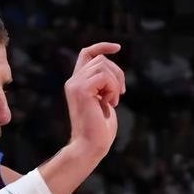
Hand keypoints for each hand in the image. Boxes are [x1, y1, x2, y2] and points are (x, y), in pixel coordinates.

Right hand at [64, 43, 125, 160]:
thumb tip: (115, 74)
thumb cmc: (100, 131)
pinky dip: (112, 89)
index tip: (118, 47)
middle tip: (120, 94)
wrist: (91, 146)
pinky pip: (104, 76)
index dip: (102, 47)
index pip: (87, 53)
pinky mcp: (80, 89)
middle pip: (101, 59)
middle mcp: (73, 81)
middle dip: (118, 74)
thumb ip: (105, 86)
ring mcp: (75, 84)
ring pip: (103, 66)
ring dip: (115, 83)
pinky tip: (110, 104)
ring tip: (112, 101)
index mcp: (78, 83)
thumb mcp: (105, 102)